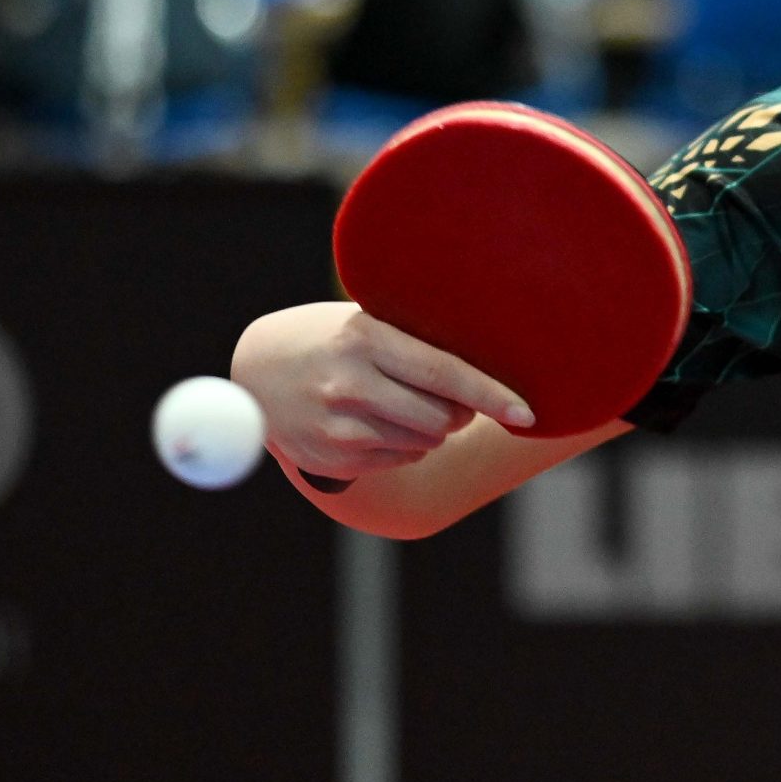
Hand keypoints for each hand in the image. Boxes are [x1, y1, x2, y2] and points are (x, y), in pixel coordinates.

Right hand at [230, 302, 532, 484]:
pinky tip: (382, 421)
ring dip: (434, 428)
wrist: (253, 370)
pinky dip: (408, 444)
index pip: (444, 372)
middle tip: (452, 397)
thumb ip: (416, 340)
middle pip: (442, 416)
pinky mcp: (332, 457)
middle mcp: (349, 383)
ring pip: (425, 441)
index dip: (491, 394)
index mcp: (363, 338)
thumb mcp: (364, 323)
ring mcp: (338, 426)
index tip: (527, 413)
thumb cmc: (329, 339)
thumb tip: (492, 361)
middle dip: (461, 411)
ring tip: (407, 403)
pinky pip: (401, 458)